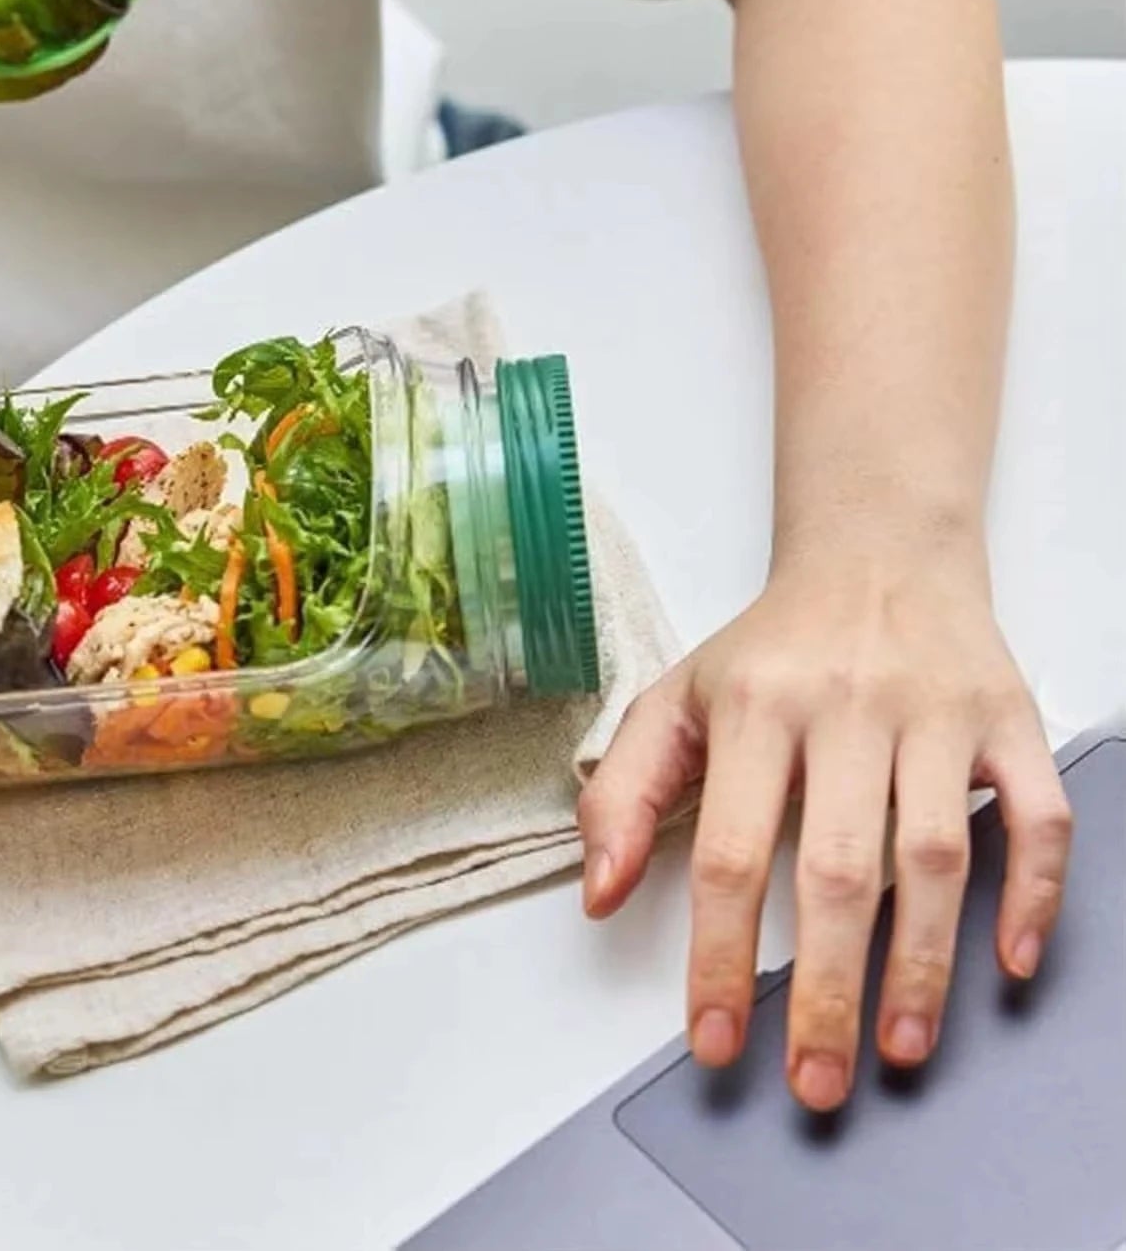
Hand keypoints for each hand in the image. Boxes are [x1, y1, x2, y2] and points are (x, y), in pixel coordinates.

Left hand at [578, 534, 1070, 1111]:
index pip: (731, 853)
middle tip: (817, 1082)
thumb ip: (625, 792)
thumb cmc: (770, 646)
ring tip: (900, 1049)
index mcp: (753, 706)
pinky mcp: (1006, 719)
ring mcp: (933, 714)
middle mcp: (844, 708)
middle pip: (838, 870)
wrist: (876, 554)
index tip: (717, 1040)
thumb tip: (599, 894)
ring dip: (922, 964)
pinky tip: (1009, 961)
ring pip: (936, 854)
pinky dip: (1033, 890)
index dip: (722, 958)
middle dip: (826, 991)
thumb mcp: (675, 698)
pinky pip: (1036, 814)